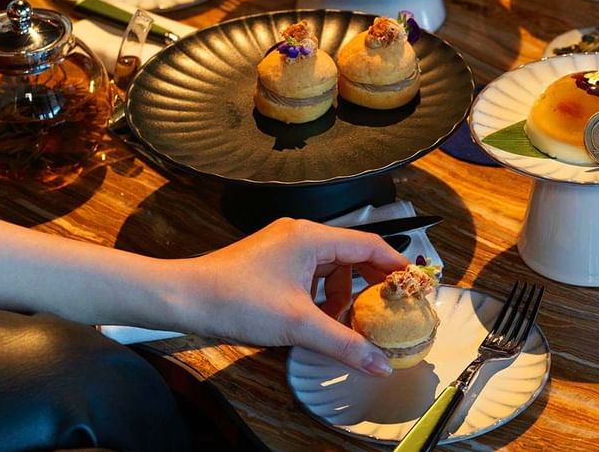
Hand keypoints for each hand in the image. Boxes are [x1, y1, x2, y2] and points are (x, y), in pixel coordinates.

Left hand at [181, 219, 408, 375]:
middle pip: (353, 254)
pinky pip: (310, 274)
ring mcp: (285, 247)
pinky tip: (317, 320)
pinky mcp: (272, 262)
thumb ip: (344, 343)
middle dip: (372, 283)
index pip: (370, 244)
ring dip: (342, 294)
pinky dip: (320, 295)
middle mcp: (301, 235)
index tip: (415, 285)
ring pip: (331, 266)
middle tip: (390, 307)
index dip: (397, 266)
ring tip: (345, 323)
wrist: (184, 299)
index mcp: (312, 237)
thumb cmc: (236, 300)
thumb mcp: (298, 325)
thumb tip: (379, 363)